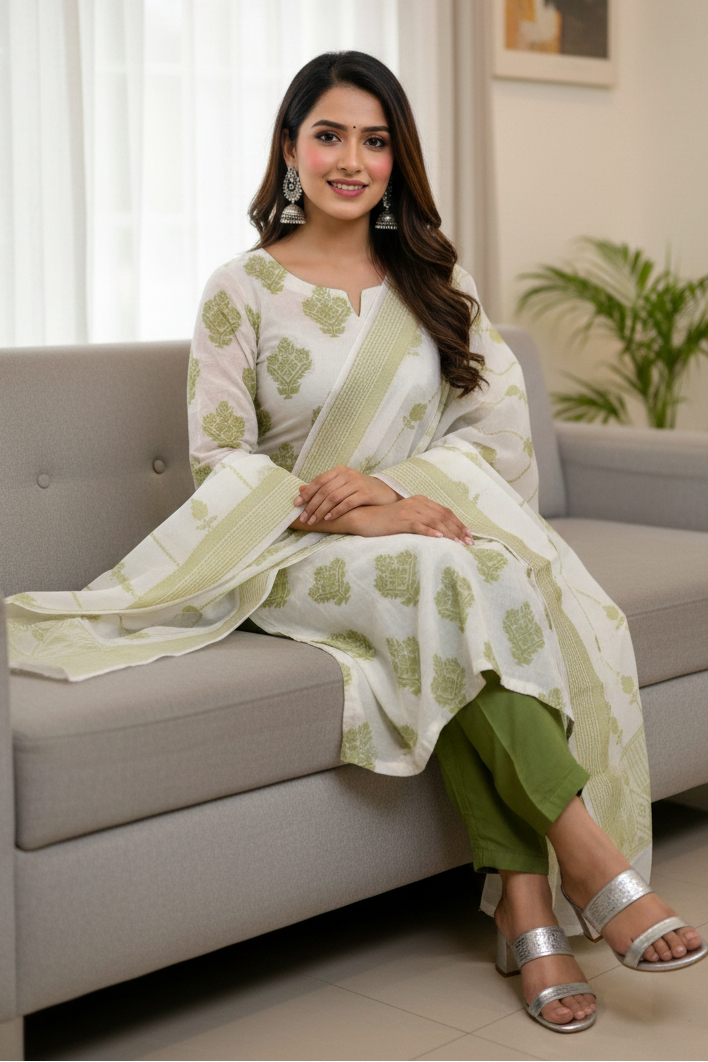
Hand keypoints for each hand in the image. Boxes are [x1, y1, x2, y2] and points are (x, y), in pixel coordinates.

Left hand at [294, 465, 400, 525]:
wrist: (384, 493)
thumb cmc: (359, 490)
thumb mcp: (340, 486)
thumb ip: (323, 487)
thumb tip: (301, 490)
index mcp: (339, 471)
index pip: (319, 481)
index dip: (307, 493)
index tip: (296, 504)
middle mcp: (347, 474)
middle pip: (324, 491)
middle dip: (312, 505)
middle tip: (304, 518)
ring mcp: (357, 483)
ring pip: (334, 497)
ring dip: (321, 510)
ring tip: (314, 521)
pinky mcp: (365, 493)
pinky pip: (347, 503)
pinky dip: (336, 511)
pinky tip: (329, 518)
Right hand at [347, 497, 473, 543]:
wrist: (365, 518)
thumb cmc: (386, 521)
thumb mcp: (408, 518)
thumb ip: (423, 520)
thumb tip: (441, 532)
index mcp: (421, 501)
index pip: (445, 511)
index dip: (459, 524)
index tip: (469, 536)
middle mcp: (417, 503)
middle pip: (443, 516)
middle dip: (458, 530)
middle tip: (469, 543)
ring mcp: (409, 511)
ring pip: (435, 521)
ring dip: (449, 533)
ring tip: (459, 544)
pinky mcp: (400, 520)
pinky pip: (419, 525)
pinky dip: (430, 531)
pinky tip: (439, 538)